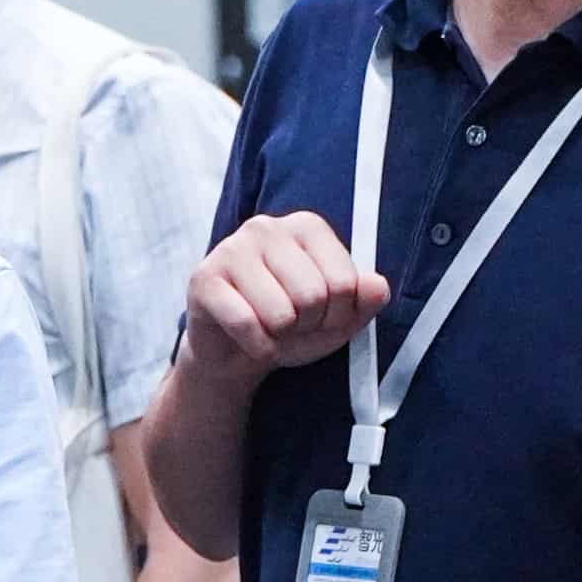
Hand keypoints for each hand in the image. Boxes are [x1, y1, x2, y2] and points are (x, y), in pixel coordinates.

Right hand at [180, 212, 389, 381]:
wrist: (235, 353)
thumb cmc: (289, 327)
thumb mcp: (337, 318)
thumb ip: (363, 301)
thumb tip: (378, 287)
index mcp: (306, 227)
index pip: (345, 281)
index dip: (339, 315)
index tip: (322, 316)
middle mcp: (267, 227)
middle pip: (313, 296)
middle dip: (307, 326)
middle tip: (291, 325)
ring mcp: (231, 249)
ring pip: (280, 313)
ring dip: (279, 337)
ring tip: (269, 328)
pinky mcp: (203, 279)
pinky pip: (246, 325)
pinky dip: (256, 346)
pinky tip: (248, 339)